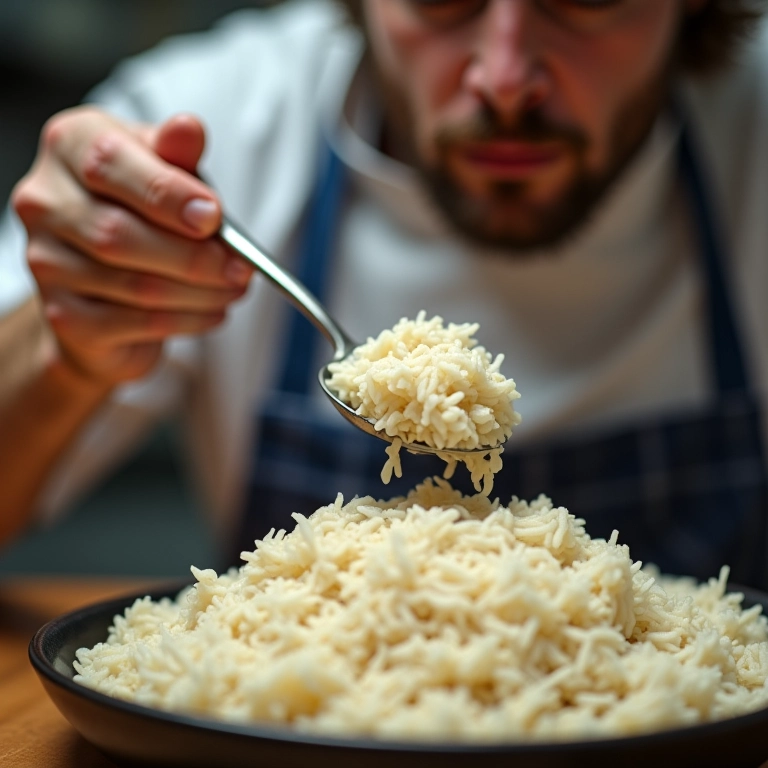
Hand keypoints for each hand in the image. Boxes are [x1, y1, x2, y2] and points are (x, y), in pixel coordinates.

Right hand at [11, 107, 252, 384]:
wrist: (107, 274)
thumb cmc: (143, 208)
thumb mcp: (165, 169)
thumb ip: (176, 154)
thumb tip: (189, 129)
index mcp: (69, 145)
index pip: (109, 163)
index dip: (167, 194)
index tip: (214, 217)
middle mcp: (44, 201)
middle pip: (119, 235)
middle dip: (194, 257)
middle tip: (242, 268)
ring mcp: (47, 262)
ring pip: (135, 286)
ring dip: (200, 293)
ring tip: (236, 288)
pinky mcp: (66, 315)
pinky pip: (135, 323)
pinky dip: (187, 321)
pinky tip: (214, 312)